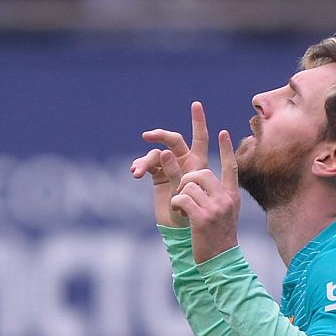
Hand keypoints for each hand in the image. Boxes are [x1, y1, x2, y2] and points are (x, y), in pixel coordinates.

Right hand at [131, 101, 210, 227]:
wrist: (179, 232)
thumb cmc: (191, 215)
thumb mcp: (185, 193)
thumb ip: (175, 172)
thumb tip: (163, 152)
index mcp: (198, 164)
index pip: (200, 138)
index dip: (199, 121)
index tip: (196, 104)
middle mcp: (184, 162)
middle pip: (172, 140)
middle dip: (160, 135)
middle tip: (147, 136)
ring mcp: (170, 167)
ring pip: (156, 154)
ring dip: (145, 160)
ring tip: (137, 172)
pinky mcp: (157, 175)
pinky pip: (147, 164)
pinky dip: (141, 166)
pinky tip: (135, 172)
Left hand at [169, 130, 239, 263]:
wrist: (221, 262)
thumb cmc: (219, 240)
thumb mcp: (226, 215)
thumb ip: (219, 197)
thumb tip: (206, 180)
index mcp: (232, 197)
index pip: (231, 167)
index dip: (226, 149)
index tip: (222, 132)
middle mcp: (225, 199)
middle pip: (201, 173)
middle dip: (187, 180)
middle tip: (184, 194)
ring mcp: (215, 208)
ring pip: (189, 185)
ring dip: (180, 195)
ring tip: (184, 210)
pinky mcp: (202, 218)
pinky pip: (182, 198)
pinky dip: (177, 204)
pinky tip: (181, 214)